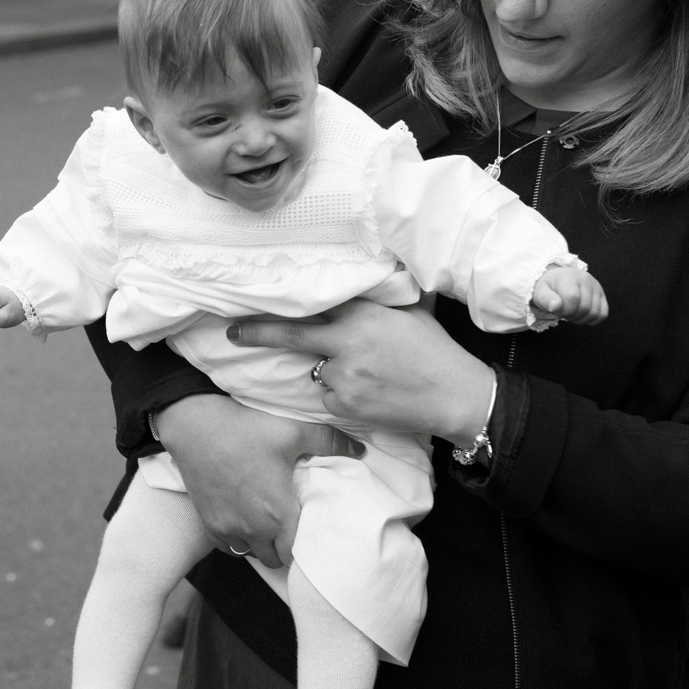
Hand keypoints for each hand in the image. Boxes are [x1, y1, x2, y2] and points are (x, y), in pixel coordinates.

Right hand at [154, 395, 356, 568]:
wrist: (195, 425)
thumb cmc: (245, 429)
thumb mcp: (293, 431)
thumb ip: (329, 442)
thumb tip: (359, 450)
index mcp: (278, 514)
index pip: (298, 552)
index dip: (305, 544)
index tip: (307, 529)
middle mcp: (253, 529)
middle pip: (276, 559)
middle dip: (285, 547)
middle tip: (290, 525)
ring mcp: (228, 528)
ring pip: (252, 554)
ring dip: (261, 545)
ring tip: (267, 523)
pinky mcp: (209, 523)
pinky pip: (229, 547)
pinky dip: (239, 541)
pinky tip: (244, 520)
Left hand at [227, 299, 494, 447]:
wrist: (457, 396)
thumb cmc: (436, 352)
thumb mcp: (408, 314)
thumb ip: (377, 303)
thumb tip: (358, 285)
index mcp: (361, 314)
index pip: (310, 305)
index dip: (279, 306)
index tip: (251, 302)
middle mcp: (347, 342)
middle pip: (292, 336)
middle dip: (257, 333)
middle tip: (231, 333)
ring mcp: (344, 375)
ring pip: (320, 371)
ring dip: (332, 371)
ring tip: (372, 374)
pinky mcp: (345, 403)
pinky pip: (331, 396)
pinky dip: (343, 395)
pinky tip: (372, 392)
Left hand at [531, 264, 607, 325]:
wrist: (556, 280)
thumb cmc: (548, 287)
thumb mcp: (540, 292)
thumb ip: (545, 299)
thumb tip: (555, 306)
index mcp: (570, 277)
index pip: (573, 298)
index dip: (564, 310)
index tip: (556, 309)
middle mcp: (586, 279)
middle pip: (584, 308)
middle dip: (571, 316)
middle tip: (563, 311)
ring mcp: (596, 287)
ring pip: (595, 313)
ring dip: (581, 319)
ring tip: (571, 313)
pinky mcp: (601, 295)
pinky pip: (603, 314)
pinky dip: (592, 320)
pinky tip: (581, 316)